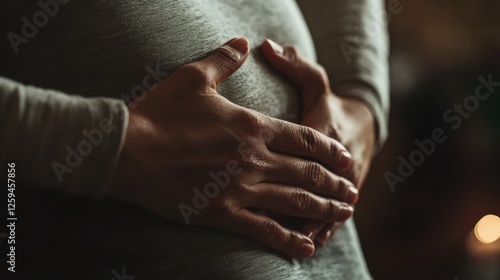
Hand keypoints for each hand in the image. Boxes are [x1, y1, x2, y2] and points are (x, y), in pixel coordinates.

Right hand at [107, 37, 358, 258]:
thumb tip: (243, 43)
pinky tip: (307, 248)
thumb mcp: (192, 77)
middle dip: (334, 183)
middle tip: (352, 193)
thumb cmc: (159, 113)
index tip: (345, 159)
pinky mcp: (222, 213)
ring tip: (343, 214)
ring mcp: (240, 188)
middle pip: (308, 172)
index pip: (306, 138)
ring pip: (295, 201)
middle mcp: (254, 158)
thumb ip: (223, 60)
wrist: (127, 151)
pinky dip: (289, 240)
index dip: (330, 150)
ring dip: (324, 208)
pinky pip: (265, 230)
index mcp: (252, 127)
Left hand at [260, 39, 375, 247]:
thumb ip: (293, 64)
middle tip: (255, 208)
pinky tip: (304, 246)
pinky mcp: (344, 197)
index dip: (275, 162)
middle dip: (282, 195)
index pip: (300, 147)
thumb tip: (265, 45)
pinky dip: (317, 232)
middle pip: (308, 181)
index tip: (246, 173)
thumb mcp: (316, 81)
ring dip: (302, 220)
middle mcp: (333, 159)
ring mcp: (341, 182)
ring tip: (279, 235)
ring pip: (321, 204)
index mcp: (323, 129)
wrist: (364, 127)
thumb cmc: (329, 104)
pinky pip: (332, 218)